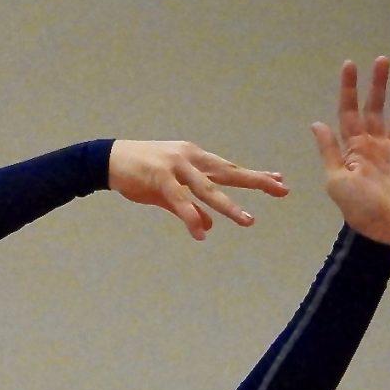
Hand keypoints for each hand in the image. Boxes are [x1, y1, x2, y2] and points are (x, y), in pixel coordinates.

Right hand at [108, 140, 286, 240]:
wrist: (108, 160)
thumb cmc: (139, 173)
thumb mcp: (167, 192)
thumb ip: (189, 208)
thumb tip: (209, 225)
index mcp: (195, 158)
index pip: (230, 168)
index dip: (253, 175)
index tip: (278, 179)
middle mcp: (190, 158)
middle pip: (229, 173)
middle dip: (256, 181)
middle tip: (281, 188)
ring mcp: (175, 167)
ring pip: (208, 189)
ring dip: (229, 207)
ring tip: (248, 221)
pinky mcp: (159, 178)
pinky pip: (179, 200)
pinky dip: (190, 216)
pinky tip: (201, 231)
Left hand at [310, 56, 389, 246]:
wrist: (379, 233)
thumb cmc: (356, 208)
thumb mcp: (336, 179)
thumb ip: (330, 151)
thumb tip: (317, 123)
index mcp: (356, 148)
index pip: (350, 112)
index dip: (349, 89)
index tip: (350, 65)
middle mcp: (376, 148)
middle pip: (376, 110)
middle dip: (377, 85)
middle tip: (381, 59)